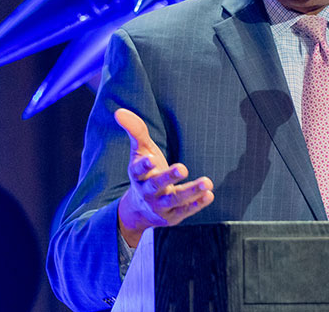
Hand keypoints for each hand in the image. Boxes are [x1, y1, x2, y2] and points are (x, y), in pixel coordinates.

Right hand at [115, 108, 213, 246]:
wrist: (140, 209)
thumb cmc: (144, 172)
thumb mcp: (140, 151)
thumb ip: (135, 131)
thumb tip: (119, 112)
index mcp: (137, 175)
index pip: (137, 171)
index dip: (143, 166)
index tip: (151, 160)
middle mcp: (147, 191)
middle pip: (156, 185)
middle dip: (169, 177)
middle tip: (182, 168)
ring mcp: (160, 205)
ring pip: (175, 199)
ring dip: (191, 192)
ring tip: (207, 182)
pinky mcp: (172, 216)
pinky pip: (185, 211)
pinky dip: (197, 204)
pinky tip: (209, 194)